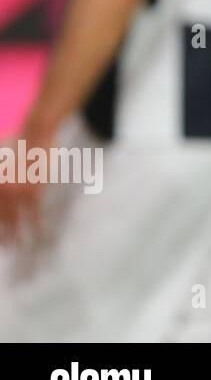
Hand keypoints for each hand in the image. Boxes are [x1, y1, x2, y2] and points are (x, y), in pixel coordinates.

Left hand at [0, 115, 57, 247]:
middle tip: (6, 247)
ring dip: (17, 236)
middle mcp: (1, 190)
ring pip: (15, 220)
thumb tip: (3, 188)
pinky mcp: (34, 192)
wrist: (36, 133)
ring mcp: (17, 193)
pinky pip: (33, 214)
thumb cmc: (17, 142)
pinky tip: (38, 235)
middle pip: (0, 218)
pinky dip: (35, 226)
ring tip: (20, 246)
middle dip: (3, 235)